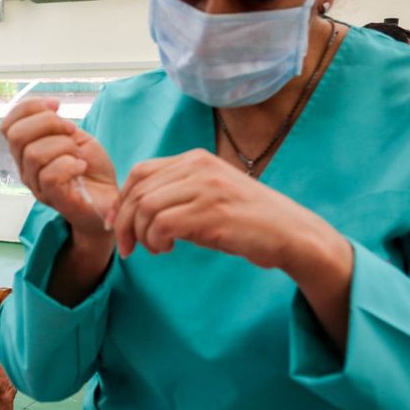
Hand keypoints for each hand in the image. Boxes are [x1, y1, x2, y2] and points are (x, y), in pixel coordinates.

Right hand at [2, 98, 118, 236]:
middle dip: (48, 123)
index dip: (29, 107)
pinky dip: (70, 165)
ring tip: (78, 154)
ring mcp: (36, 185)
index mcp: (26, 151)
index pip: (8, 125)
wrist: (107, 198)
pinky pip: (49, 176)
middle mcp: (25, 168)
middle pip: (16, 136)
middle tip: (71, 130)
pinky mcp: (53, 198)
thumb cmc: (90, 168)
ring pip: (34, 154)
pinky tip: (81, 167)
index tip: (56, 106)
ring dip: (63, 146)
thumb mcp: (74, 137)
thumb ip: (56, 123)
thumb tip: (49, 106)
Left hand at [110, 149, 344, 271]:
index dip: (122, 199)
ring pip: (146, 208)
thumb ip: (177, 194)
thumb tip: (134, 212)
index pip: (140, 172)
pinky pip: (162, 225)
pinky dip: (155, 241)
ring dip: (141, 235)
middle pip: (138, 190)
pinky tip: (167, 250)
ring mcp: (206, 188)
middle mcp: (198, 167)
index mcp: (195, 159)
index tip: (118, 223)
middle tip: (128, 247)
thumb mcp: (209, 195)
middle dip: (124, 222)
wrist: (292, 233)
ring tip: (156, 249)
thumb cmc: (247, 220)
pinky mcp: (212, 213)